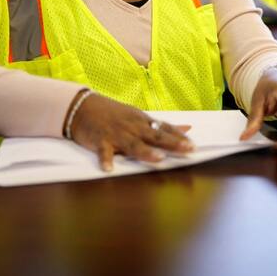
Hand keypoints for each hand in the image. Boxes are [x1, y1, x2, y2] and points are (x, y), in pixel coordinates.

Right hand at [69, 92, 194, 170]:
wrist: (83, 107)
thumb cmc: (113, 114)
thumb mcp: (139, 117)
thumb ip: (162, 125)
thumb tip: (188, 127)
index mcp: (142, 121)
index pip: (164, 128)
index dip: (179, 137)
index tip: (193, 145)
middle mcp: (133, 127)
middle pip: (155, 136)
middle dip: (172, 143)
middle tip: (187, 149)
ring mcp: (116, 133)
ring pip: (133, 144)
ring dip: (145, 151)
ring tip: (158, 159)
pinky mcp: (100, 140)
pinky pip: (103, 152)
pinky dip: (106, 160)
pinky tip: (109, 169)